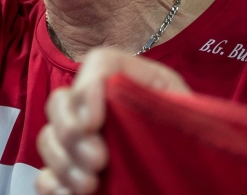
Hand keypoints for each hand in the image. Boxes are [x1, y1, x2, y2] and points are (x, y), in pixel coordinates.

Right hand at [35, 48, 189, 194]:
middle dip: (70, 131)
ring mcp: (84, 138)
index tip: (94, 122)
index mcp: (135, 80)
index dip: (88, 88)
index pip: (99, 64)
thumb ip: (167, 106)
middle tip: (97, 162)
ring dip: (62, 161)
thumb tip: (135, 107)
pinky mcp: (75, 170)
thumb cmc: (200, 145)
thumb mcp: (190, 116)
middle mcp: (102, 104)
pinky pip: (46, 174)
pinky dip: (52, 185)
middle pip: (62, 100)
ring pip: (48, 137)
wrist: (200, 178)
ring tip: (89, 186)